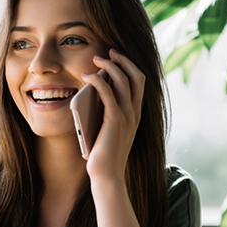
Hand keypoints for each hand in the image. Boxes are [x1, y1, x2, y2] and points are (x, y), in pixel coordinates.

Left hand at [81, 48, 144, 182]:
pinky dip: (98, 79)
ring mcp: (128, 115)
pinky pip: (108, 91)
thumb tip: (93, 92)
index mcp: (136, 114)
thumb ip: (106, 112)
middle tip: (108, 52)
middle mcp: (136, 113)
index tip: (116, 57)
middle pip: (136, 75)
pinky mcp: (115, 119)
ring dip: (109, 65)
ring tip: (96, 60)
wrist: (107, 175)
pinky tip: (86, 76)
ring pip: (123, 79)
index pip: (140, 82)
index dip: (129, 66)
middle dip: (122, 59)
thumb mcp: (108, 129)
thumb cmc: (104, 155)